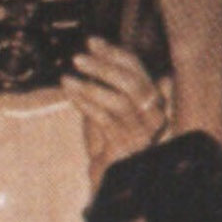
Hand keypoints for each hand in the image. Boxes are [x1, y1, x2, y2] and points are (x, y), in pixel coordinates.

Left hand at [62, 37, 168, 183]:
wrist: (108, 180)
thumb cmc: (107, 142)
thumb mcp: (108, 107)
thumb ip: (105, 84)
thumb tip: (93, 54)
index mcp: (153, 100)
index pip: (137, 69)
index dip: (114, 53)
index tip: (92, 41)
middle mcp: (154, 115)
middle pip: (133, 82)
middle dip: (104, 66)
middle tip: (79, 57)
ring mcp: (142, 132)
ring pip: (120, 101)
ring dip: (91, 86)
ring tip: (68, 78)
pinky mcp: (125, 145)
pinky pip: (105, 119)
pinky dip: (86, 104)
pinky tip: (71, 94)